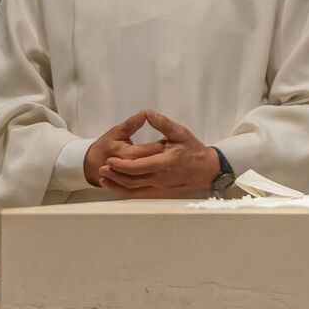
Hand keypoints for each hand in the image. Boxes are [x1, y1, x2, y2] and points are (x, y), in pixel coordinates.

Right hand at [83, 111, 164, 187]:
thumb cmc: (106, 146)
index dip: (163, 144)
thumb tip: (145, 113)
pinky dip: (153, 177)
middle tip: (173, 149)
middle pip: (153, 163)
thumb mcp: (117, 131)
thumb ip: (132, 123)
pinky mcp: (130, 186)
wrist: (92, 163)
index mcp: (125, 153)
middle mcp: (128, 169)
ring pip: (150, 175)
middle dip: (164, 156)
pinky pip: (144, 184)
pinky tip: (159, 171)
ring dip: (160, 167)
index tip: (171, 139)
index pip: (150, 150)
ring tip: (166, 160)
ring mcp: (129, 179)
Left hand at [97, 109, 220, 196]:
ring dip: (117, 183)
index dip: (121, 165)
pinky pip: (139, 195)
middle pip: (131, 179)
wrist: (206, 169)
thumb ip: (163, 123)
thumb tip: (147, 113)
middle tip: (102, 167)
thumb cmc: (193, 150)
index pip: (137, 166)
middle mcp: (160, 177)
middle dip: (114, 174)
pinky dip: (125, 191)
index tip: (109, 159)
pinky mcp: (159, 193)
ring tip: (104, 177)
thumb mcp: (180, 132)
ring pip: (133, 189)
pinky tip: (117, 186)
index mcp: (164, 162)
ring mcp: (159, 187)